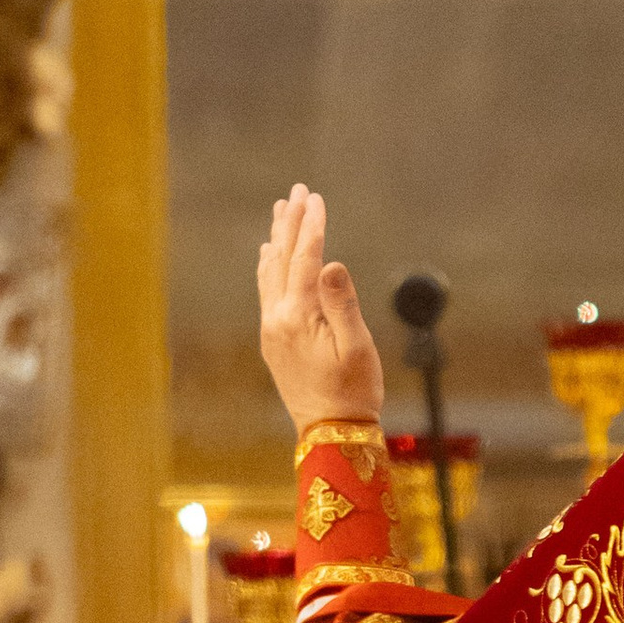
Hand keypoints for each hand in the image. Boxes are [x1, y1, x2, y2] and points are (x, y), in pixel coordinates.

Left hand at [258, 189, 382, 434]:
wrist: (330, 432)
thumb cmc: (353, 391)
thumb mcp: (356, 346)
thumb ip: (341, 302)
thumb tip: (330, 263)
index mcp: (298, 317)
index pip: (305, 259)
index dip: (312, 226)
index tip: (316, 197)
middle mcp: (277, 319)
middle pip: (282, 259)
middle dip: (291, 223)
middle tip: (297, 190)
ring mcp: (271, 330)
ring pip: (270, 273)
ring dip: (277, 239)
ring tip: (280, 212)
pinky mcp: (273, 341)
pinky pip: (267, 292)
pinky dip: (268, 267)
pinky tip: (268, 256)